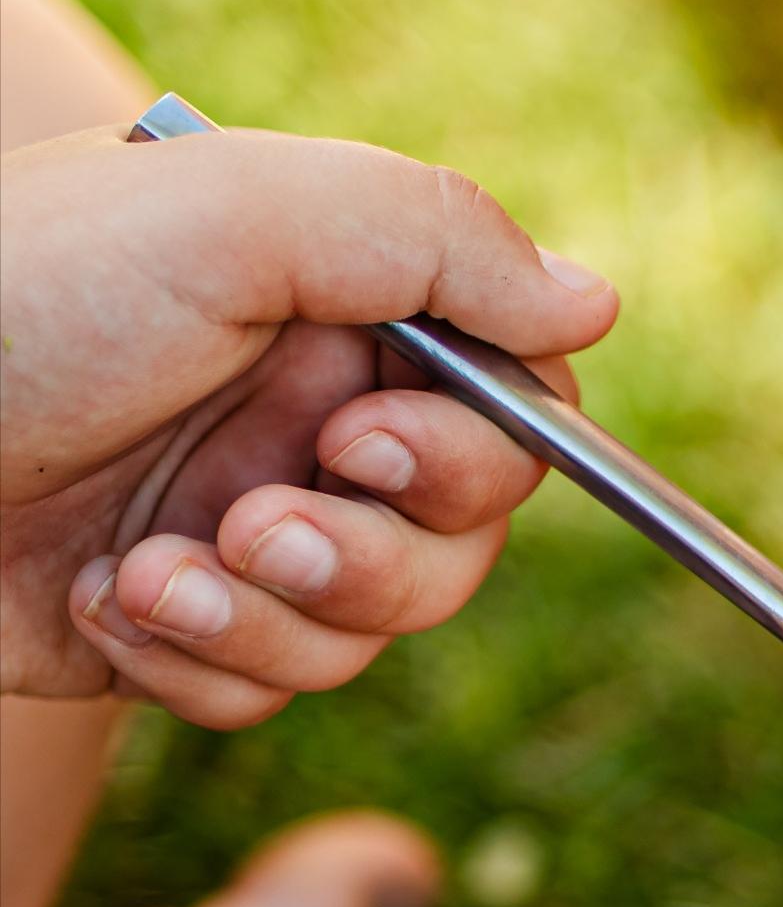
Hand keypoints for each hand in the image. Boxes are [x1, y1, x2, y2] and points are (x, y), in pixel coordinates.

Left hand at [0, 126, 616, 724]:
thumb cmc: (7, 301)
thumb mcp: (228, 215)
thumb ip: (431, 238)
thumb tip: (599, 299)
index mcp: (328, 314)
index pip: (507, 407)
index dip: (475, 453)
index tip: (368, 445)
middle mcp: (298, 423)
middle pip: (458, 543)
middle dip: (371, 557)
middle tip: (261, 528)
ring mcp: (240, 532)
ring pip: (367, 634)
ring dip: (266, 620)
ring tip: (147, 573)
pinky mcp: (177, 632)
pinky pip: (268, 691)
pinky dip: (193, 664)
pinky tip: (98, 603)